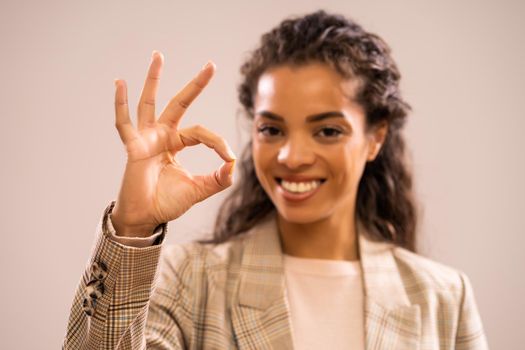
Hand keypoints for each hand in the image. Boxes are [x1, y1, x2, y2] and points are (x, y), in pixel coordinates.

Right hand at [111, 51, 235, 236]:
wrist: (146, 218)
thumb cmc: (167, 203)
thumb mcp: (198, 190)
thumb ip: (218, 179)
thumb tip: (234, 165)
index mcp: (177, 143)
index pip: (202, 133)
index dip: (218, 142)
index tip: (229, 158)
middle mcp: (162, 135)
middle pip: (180, 103)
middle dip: (196, 85)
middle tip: (211, 65)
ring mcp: (146, 138)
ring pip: (151, 102)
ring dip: (154, 79)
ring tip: (158, 55)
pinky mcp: (133, 147)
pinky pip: (124, 123)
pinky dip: (120, 104)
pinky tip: (119, 83)